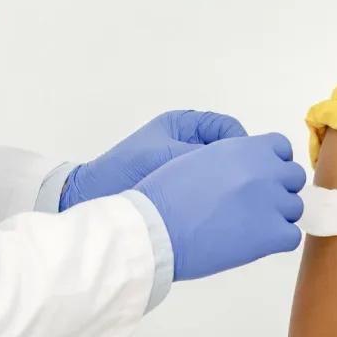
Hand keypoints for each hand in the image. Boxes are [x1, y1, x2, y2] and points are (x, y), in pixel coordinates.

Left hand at [60, 110, 245, 210]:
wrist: (90, 200)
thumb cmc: (124, 170)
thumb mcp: (166, 155)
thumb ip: (200, 155)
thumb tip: (237, 162)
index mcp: (185, 125)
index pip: (228, 128)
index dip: (241, 144)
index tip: (246, 165)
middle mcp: (188, 143)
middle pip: (228, 151)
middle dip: (236, 167)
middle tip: (241, 187)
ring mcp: (186, 167)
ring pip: (221, 172)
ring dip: (225, 185)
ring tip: (228, 201)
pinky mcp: (183, 191)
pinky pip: (208, 190)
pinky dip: (214, 198)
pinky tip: (217, 211)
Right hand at [133, 133, 306, 280]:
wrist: (155, 229)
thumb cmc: (165, 194)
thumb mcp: (198, 158)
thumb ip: (229, 160)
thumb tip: (243, 173)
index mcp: (246, 148)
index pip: (281, 148)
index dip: (273, 163)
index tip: (260, 177)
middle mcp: (265, 170)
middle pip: (293, 177)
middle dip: (278, 189)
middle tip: (253, 205)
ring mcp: (272, 202)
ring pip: (294, 208)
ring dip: (277, 216)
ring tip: (248, 227)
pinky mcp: (272, 234)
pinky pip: (291, 236)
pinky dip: (278, 241)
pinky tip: (255, 243)